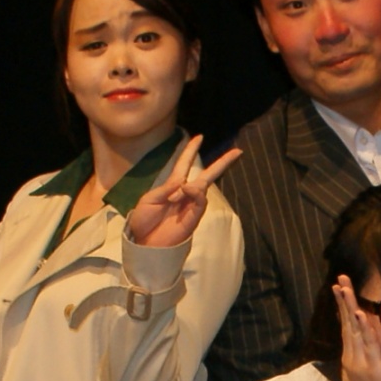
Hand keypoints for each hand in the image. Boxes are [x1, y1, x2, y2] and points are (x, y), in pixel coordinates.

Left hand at [125, 134, 241, 252]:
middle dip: (222, 163)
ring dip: (194, 186)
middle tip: (238, 151)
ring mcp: (191, 206)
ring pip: (203, 187)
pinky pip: (200, 202)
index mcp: (172, 185)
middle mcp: (185, 194)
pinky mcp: (193, 218)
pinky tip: (188, 191)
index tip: (199, 137)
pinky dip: (196, 194)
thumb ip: (166, 189)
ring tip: (176, 196)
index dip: (191, 150)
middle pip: (207, 175)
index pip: (185, 164)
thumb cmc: (143, 221)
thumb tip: (185, 184)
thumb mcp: (149, 199)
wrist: (143, 244)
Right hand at [334, 278, 380, 380]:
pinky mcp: (373, 369)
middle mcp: (353, 358)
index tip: (341, 288)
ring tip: (344, 288)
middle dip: (343, 300)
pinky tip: (359, 313)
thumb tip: (374, 344)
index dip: (344, 307)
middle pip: (346, 323)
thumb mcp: (376, 374)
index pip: (347, 327)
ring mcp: (361, 363)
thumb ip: (373, 358)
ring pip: (353, 330)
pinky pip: (368, 345)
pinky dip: (362, 328)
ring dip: (349, 307)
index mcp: (354, 359)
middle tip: (340, 278)